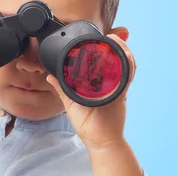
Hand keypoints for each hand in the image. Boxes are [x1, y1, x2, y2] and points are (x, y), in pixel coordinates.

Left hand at [46, 34, 136, 150]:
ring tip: (115, 39)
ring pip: (124, 65)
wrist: (101, 142)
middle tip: (112, 33)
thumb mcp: (72, 104)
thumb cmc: (88, 125)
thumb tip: (50, 76)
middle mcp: (111, 84)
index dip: (103, 49)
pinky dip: (126, 65)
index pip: (103, 62)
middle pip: (116, 60)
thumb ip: (62, 89)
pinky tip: (123, 54)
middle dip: (117, 45)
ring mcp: (117, 89)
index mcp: (100, 84)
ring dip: (121, 51)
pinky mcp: (120, 96)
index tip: (99, 38)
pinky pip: (126, 78)